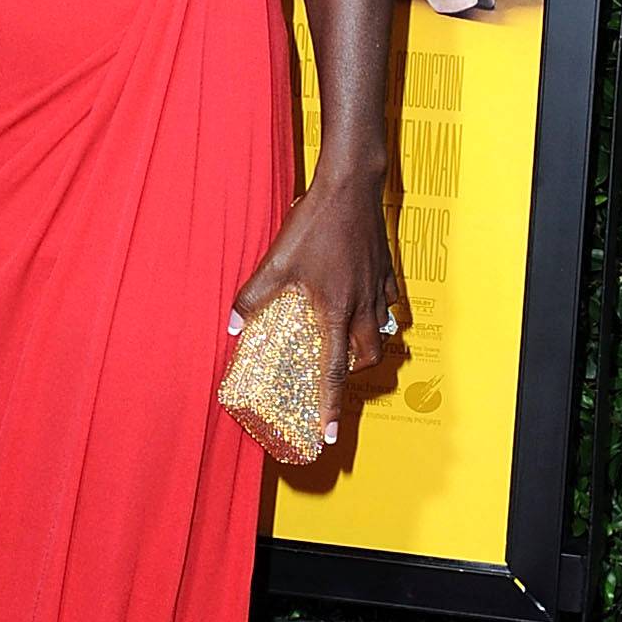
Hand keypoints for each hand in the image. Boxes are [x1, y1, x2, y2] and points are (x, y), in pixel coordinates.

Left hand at [229, 173, 399, 448]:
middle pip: (367, 357)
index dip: (331, 406)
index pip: (333, 371)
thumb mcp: (275, 261)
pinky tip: (367, 304)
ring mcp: (378, 288)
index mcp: (334, 310)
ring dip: (368, 345)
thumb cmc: (313, 224)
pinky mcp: (386, 270)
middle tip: (337, 375)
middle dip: (354, 373)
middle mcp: (362, 306)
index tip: (331, 435)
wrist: (350, 186)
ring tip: (352, 344)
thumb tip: (230, 326)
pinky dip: (381, 312)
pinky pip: (390, 302)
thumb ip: (252, 297)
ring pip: (382, 332)